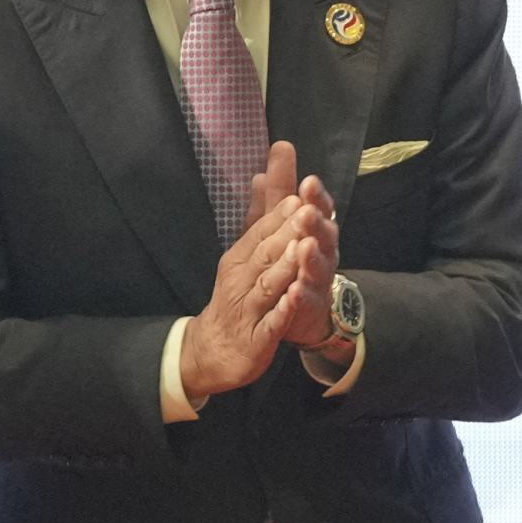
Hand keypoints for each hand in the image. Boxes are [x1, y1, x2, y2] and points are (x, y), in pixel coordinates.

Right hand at [180, 141, 329, 404]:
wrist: (214, 348)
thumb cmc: (236, 295)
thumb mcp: (245, 254)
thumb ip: (259, 217)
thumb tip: (263, 175)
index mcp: (240, 258)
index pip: (261, 231)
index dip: (281, 214)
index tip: (301, 193)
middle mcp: (241, 279)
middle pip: (266, 252)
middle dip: (287, 232)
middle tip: (307, 211)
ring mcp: (248, 309)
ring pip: (268, 284)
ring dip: (285, 266)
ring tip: (303, 247)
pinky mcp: (256, 337)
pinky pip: (271, 322)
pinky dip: (283, 310)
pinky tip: (296, 298)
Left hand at [271, 167, 344, 346]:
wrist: (299, 308)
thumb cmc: (291, 257)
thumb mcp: (280, 222)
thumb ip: (279, 191)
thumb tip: (278, 150)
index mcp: (315, 228)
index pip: (319, 208)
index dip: (315, 196)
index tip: (308, 181)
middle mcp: (323, 251)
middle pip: (323, 235)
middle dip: (316, 222)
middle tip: (307, 211)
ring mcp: (319, 280)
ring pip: (319, 267)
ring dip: (313, 257)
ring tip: (305, 246)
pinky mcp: (311, 306)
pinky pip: (307, 301)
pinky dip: (302, 296)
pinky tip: (295, 290)